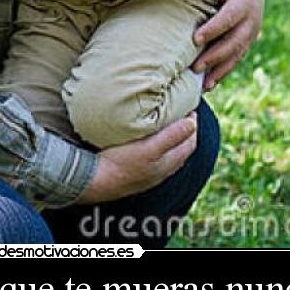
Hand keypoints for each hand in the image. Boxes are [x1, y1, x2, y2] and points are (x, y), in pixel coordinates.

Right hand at [73, 114, 197, 203]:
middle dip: (184, 130)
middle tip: (180, 112)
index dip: (193, 125)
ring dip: (171, 138)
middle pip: (181, 148)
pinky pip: (155, 157)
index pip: (190, 142)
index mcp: (169, 163)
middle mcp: (163, 170)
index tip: (189, 108)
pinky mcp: (137, 173)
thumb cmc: (122, 162)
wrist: (96, 181)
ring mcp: (150, 173)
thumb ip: (172, 136)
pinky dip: (158, 145)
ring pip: (168, 153)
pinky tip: (146, 138)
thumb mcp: (149, 147)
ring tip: (165, 121)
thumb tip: (193, 123)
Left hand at [191, 0, 264, 90]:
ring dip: (220, 70)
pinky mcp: (246, 42)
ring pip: (236, 55)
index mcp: (246, 1)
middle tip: (195, 66)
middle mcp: (252, 21)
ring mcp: (251, 34)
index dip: (213, 29)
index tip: (195, 39)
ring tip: (204, 83)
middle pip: (234, 42)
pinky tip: (210, 84)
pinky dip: (224, 72)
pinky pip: (236, 59)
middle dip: (215, 55)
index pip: (229, 18)